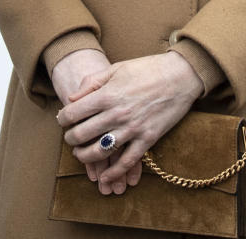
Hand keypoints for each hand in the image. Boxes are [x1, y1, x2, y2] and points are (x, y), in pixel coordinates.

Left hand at [57, 53, 203, 187]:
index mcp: (108, 94)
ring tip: (82, 154)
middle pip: (82, 135)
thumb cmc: (149, 68)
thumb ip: (92, 82)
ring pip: (99, 151)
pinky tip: (104, 176)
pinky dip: (113, 173)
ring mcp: (132, 128)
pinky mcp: (147, 138)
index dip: (63, 119)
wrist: (182, 74)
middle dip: (71, 139)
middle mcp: (117, 113)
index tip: (63, 120)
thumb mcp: (118, 67)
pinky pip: (126, 162)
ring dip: (85, 156)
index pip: (73, 113)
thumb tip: (72, 99)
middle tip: (71, 138)